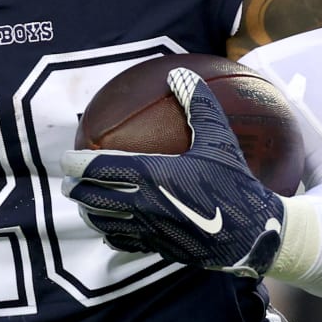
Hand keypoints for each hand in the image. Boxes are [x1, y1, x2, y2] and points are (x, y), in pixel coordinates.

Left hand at [60, 67, 284, 278]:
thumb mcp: (219, 139)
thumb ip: (197, 104)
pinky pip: (123, 242)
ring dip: (88, 213)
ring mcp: (150, 231)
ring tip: (83, 202)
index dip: (77, 164)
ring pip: (103, 223)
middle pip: (93, 199)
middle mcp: (145, 205)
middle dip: (75, 189)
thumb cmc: (236, 182)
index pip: (100, 169)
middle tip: (68, 182)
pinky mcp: (159, 249)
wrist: (256, 233)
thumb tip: (180, 72)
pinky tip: (109, 227)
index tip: (65, 160)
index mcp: (154, 176)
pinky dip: (109, 233)